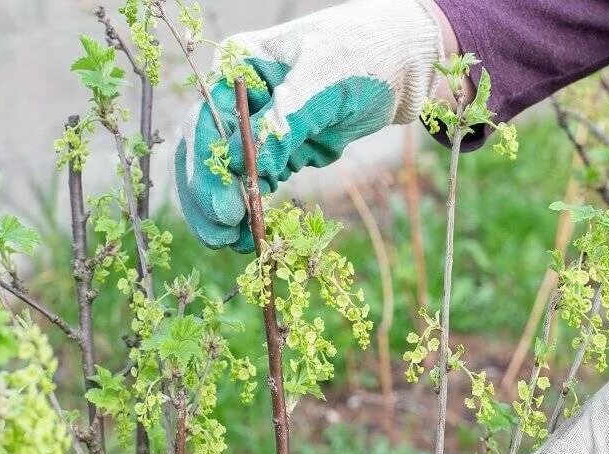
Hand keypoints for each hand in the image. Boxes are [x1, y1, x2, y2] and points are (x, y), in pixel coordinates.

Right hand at [173, 0, 444, 250]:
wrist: (402, 64)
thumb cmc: (362, 54)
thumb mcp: (322, 81)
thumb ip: (284, 121)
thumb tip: (241, 164)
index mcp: (239, 66)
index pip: (207, 124)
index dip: (208, 169)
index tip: (224, 208)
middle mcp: (239, 96)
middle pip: (207, 152)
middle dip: (208, 196)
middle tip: (221, 235)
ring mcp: (258, 125)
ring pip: (226, 174)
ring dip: (225, 209)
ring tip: (230, 244)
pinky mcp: (281, 149)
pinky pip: (255, 183)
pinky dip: (250, 208)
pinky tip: (248, 237)